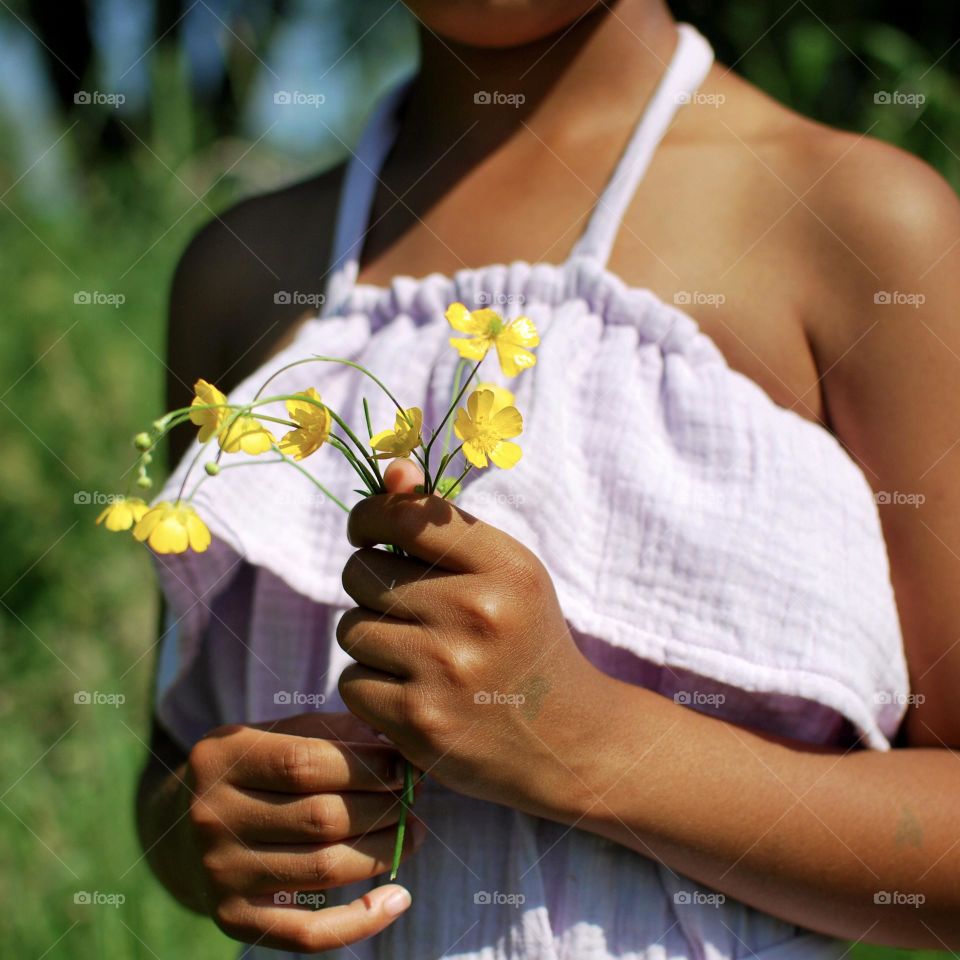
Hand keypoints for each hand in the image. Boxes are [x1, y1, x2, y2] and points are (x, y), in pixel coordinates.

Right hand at [181, 711, 424, 951]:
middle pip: (320, 818)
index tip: (404, 766)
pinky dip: (360, 921)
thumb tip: (396, 745)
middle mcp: (213, 816)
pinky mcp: (233, 919)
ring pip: (324, 869)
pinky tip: (397, 900)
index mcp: (222, 758)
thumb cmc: (252, 770)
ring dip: (383, 852)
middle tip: (413, 800)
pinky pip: (307, 933)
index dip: (366, 766)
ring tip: (414, 833)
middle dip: (382, 808)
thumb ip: (331, 732)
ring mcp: (220, 872)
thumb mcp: (276, 734)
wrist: (179, 828)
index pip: (305, 763)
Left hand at [337, 460, 602, 818]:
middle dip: (372, 587)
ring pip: (350, 629)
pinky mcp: (420, 720)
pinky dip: (371, 688)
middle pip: (361, 573)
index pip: (402, 516)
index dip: (368, 518)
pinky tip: (411, 694)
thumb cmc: (525, 641)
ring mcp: (447, 669)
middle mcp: (477, 612)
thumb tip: (392, 470)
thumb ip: (445, 522)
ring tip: (415, 656)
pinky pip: (351, 682)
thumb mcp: (506, 574)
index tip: (368, 533)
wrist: (568, 739)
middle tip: (407, 608)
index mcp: (505, 566)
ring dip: (371, 641)